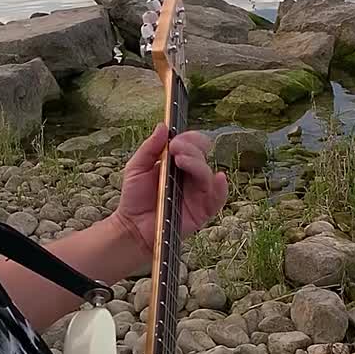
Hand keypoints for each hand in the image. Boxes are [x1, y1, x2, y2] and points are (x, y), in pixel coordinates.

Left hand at [112, 123, 229, 259]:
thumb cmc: (134, 198)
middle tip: (175, 150)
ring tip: (181, 160)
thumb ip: (149, 148)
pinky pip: (218, 198)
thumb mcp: (136, 167)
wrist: (132, 227)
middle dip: (190, 149)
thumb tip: (163, 127)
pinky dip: (222, 188)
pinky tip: (218, 178)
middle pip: (202, 156)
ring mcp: (197, 193)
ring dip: (197, 164)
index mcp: (177, 164)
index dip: (188, 139)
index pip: (192, 145)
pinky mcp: (202, 211)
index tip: (175, 140)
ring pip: (207, 173)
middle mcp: (190, 176)